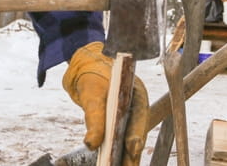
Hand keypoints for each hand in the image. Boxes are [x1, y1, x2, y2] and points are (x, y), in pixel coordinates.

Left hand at [62, 42, 148, 165]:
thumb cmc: (92, 77)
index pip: (140, 116)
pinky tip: (111, 163)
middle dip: (131, 153)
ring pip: (128, 140)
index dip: (136, 134)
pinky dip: (116, 153)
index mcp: (137, 93)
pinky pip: (119, 142)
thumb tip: (91, 144)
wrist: (87, 69)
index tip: (132, 148)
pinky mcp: (119, 125)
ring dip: (124, 156)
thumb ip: (93, 118)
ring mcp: (129, 117)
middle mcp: (136, 108)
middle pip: (136, 133)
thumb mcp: (91, 94)